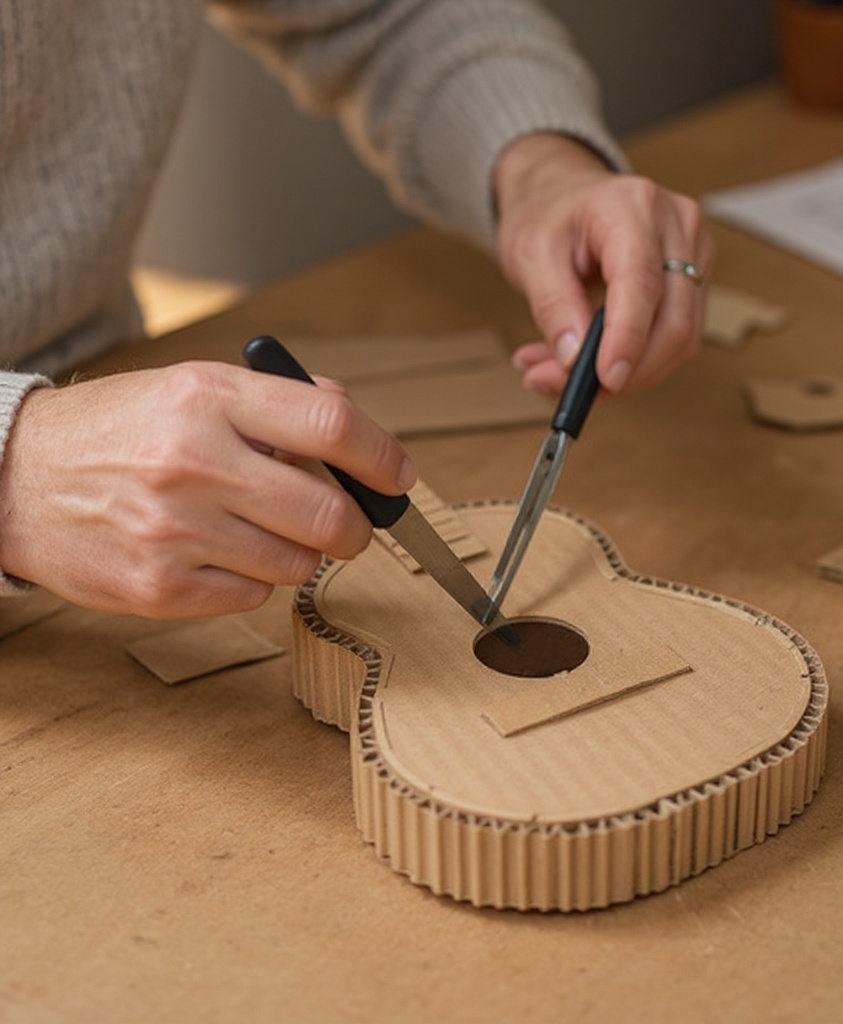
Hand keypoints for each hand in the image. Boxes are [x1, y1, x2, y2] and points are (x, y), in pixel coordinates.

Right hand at [0, 362, 415, 617]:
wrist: (17, 478)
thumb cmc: (119, 430)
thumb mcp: (193, 387)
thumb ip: (277, 401)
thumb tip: (351, 418)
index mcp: (209, 398)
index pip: (330, 425)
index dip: (381, 455)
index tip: (398, 475)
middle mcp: (194, 462)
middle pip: (329, 513)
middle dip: (356, 526)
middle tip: (351, 524)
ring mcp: (175, 530)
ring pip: (298, 563)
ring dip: (299, 552)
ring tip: (259, 528)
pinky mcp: (160, 587)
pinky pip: (253, 595)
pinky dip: (252, 578)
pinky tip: (217, 552)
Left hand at [493, 133, 714, 395]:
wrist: (565, 195)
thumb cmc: (549, 216)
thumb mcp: (529, 255)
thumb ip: (552, 307)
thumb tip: (573, 360)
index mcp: (631, 206)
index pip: (642, 284)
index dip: (627, 340)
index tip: (605, 381)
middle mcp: (677, 225)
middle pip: (674, 322)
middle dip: (626, 371)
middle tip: (567, 391)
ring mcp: (695, 252)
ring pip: (681, 339)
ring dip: (629, 374)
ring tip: (566, 375)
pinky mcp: (696, 279)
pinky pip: (677, 338)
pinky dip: (637, 363)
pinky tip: (595, 362)